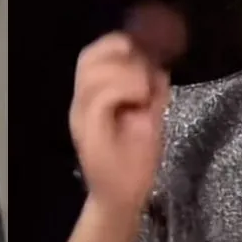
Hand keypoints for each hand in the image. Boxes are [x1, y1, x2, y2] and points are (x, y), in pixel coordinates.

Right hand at [70, 32, 170, 211]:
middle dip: (120, 52)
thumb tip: (160, 64)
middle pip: (88, 57)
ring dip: (127, 72)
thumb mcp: (149, 116)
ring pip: (95, 72)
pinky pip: (103, 95)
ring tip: (145, 91)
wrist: (123, 199)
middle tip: (145, 70)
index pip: (93, 55)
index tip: (145, 48)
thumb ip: (152, 90)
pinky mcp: (90, 130)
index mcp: (92, 97)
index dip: (117, 42)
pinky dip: (126, 89)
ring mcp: (82, 116)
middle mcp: (81, 102)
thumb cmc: (134, 161)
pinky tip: (143, 101)